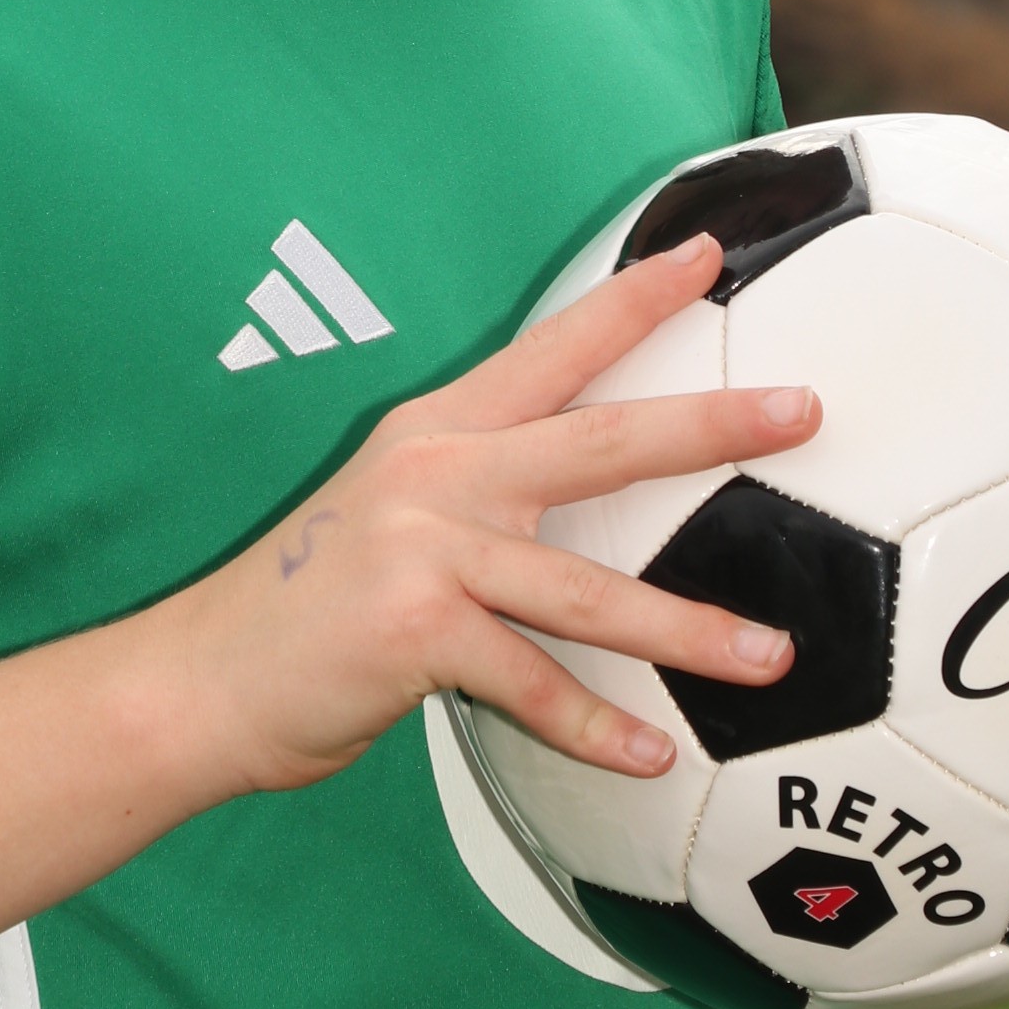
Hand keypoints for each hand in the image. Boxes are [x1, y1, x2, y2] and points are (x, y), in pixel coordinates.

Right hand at [159, 235, 819, 797]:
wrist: (203, 678)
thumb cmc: (312, 607)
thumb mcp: (394, 516)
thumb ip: (480, 496)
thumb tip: (582, 501)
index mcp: (438, 432)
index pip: (554, 349)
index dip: (634, 299)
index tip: (709, 254)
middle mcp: (438, 474)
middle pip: (602, 440)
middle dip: (712, 423)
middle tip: (805, 411)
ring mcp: (427, 550)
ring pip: (589, 589)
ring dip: (690, 629)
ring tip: (774, 656)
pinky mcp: (417, 631)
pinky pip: (534, 684)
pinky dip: (599, 727)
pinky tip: (655, 754)